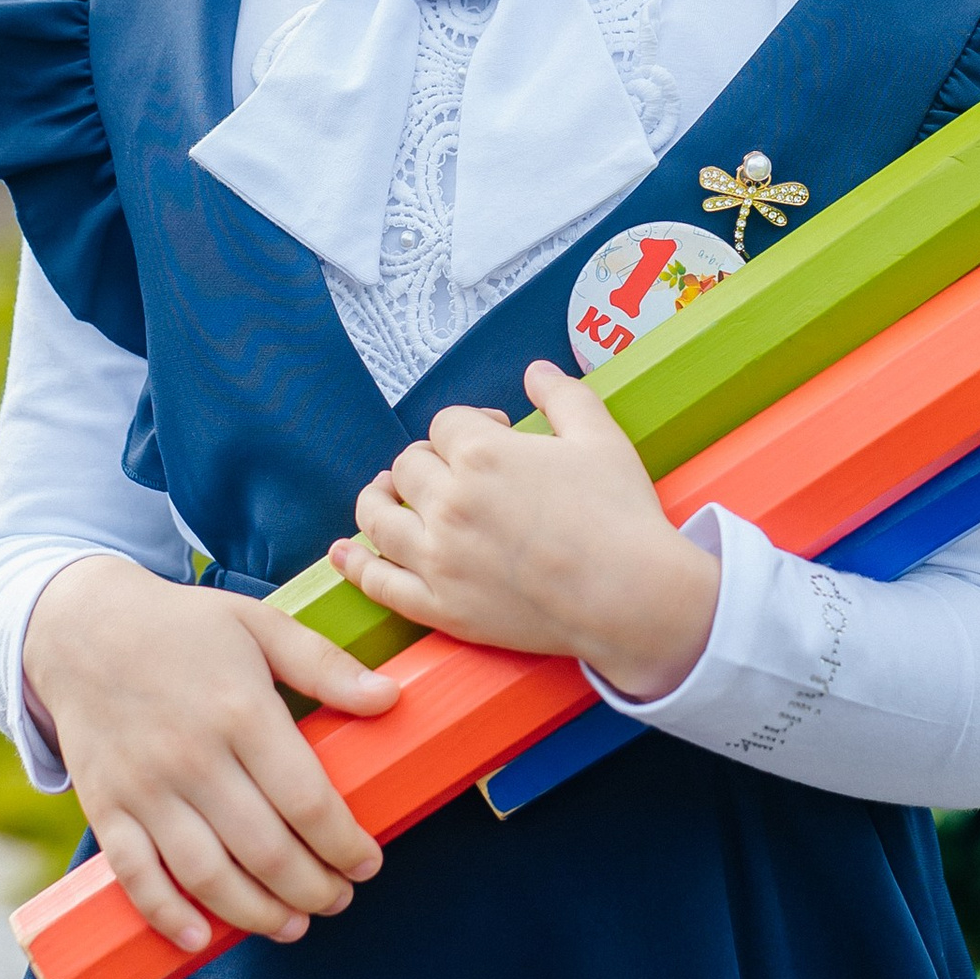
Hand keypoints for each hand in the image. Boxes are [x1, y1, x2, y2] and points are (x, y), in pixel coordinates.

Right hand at [21, 556, 401, 953]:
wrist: (80, 626)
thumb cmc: (182, 627)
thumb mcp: (259, 624)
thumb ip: (325, 664)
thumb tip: (391, 698)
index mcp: (240, 711)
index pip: (306, 800)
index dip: (344, 844)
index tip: (368, 863)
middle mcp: (192, 757)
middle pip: (265, 849)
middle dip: (312, 888)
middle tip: (338, 898)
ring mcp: (145, 788)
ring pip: (207, 874)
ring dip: (256, 914)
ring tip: (293, 926)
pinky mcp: (106, 807)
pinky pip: (135, 876)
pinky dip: (167, 916)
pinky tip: (201, 939)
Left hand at [328, 365, 719, 703]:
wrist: (632, 596)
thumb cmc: (620, 516)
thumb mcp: (600, 436)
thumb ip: (562, 395)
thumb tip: (535, 371)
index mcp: (482, 454)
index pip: (445, 424)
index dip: (470, 426)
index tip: (495, 438)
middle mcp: (449, 503)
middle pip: (408, 467)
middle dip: (428, 462)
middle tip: (454, 474)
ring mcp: (440, 559)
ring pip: (379, 518)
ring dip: (376, 500)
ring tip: (383, 496)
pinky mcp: (442, 607)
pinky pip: (380, 584)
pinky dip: (357, 566)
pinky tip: (347, 552)